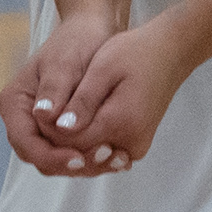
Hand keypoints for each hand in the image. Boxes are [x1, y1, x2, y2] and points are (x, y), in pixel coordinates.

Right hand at [1, 6, 129, 174]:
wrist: (92, 29)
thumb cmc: (76, 42)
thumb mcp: (64, 64)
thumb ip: (54, 91)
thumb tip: (43, 116)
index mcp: (14, 103)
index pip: (26, 143)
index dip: (51, 156)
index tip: (79, 158)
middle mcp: (23, 119)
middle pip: (40, 157)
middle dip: (70, 164)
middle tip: (104, 159)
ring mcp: (40, 126)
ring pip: (57, 160)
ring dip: (85, 164)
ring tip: (115, 160)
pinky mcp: (60, 129)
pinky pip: (71, 152)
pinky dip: (91, 156)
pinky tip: (116, 155)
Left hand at [38, 20, 191, 175]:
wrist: (170, 54)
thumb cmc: (135, 53)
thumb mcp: (104, 68)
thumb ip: (82, 100)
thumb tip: (61, 128)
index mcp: (120, 121)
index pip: (71, 142)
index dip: (50, 131)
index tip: (41, 111)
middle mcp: (131, 142)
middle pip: (81, 155)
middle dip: (58, 141)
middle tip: (49, 114)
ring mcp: (136, 147)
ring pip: (91, 158)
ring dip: (72, 144)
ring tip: (62, 117)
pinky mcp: (137, 146)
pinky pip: (105, 154)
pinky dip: (87, 145)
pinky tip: (78, 124)